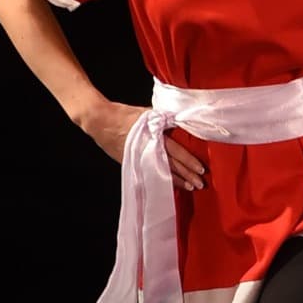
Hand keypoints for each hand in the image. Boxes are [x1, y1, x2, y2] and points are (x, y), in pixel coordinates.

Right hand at [82, 98, 204, 190]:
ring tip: (190, 187)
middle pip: (172, 166)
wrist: (101, 122)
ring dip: (177, 181)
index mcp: (154, 137)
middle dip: (187, 176)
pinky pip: (152, 174)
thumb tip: (183, 125)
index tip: (201, 170)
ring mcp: (140, 160)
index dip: (189, 162)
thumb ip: (166, 121)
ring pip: (162, 173)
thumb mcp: (149, 114)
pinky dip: (163, 179)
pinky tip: (171, 185)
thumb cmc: (125, 115)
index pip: (176, 152)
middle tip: (200, 184)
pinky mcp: (133, 164)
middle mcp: (148, 151)